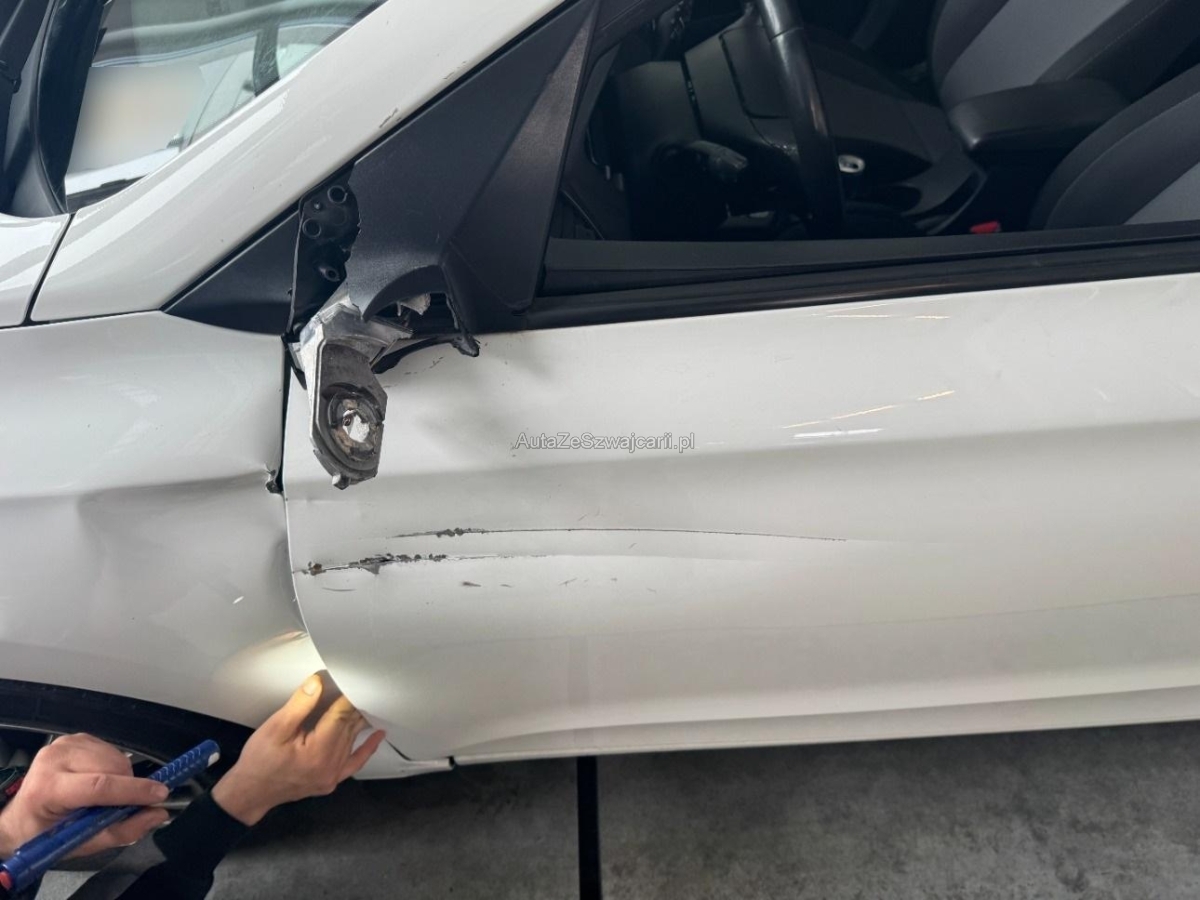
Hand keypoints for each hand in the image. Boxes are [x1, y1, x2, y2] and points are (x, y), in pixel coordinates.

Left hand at [0, 734, 169, 857]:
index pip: (98, 785)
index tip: (159, 795)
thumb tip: (156, 814)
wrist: (22, 819)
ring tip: (103, 796)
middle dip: (128, 787)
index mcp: (47, 789)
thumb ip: (122, 831)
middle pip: (111, 768)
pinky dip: (114, 767)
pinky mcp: (74, 738)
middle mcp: (53, 759)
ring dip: (122, 777)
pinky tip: (99, 780)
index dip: (133, 790)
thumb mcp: (80, 844)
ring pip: (114, 757)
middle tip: (121, 807)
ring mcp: (63, 745)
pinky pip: (110, 750)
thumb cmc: (45, 835)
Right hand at [210, 672, 385, 825]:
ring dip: (359, 720)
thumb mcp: (276, 728)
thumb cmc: (259, 759)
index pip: (340, 715)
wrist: (249, 793)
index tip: (354, 679)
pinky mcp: (331, 781)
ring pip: (352, 740)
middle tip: (364, 684)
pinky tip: (378, 735)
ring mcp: (333, 775)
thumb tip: (319, 682)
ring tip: (370, 700)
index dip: (347, 696)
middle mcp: (331, 765)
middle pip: (348, 727)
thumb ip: (300, 705)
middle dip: (355, 705)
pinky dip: (367, 748)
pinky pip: (355, 762)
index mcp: (318, 751)